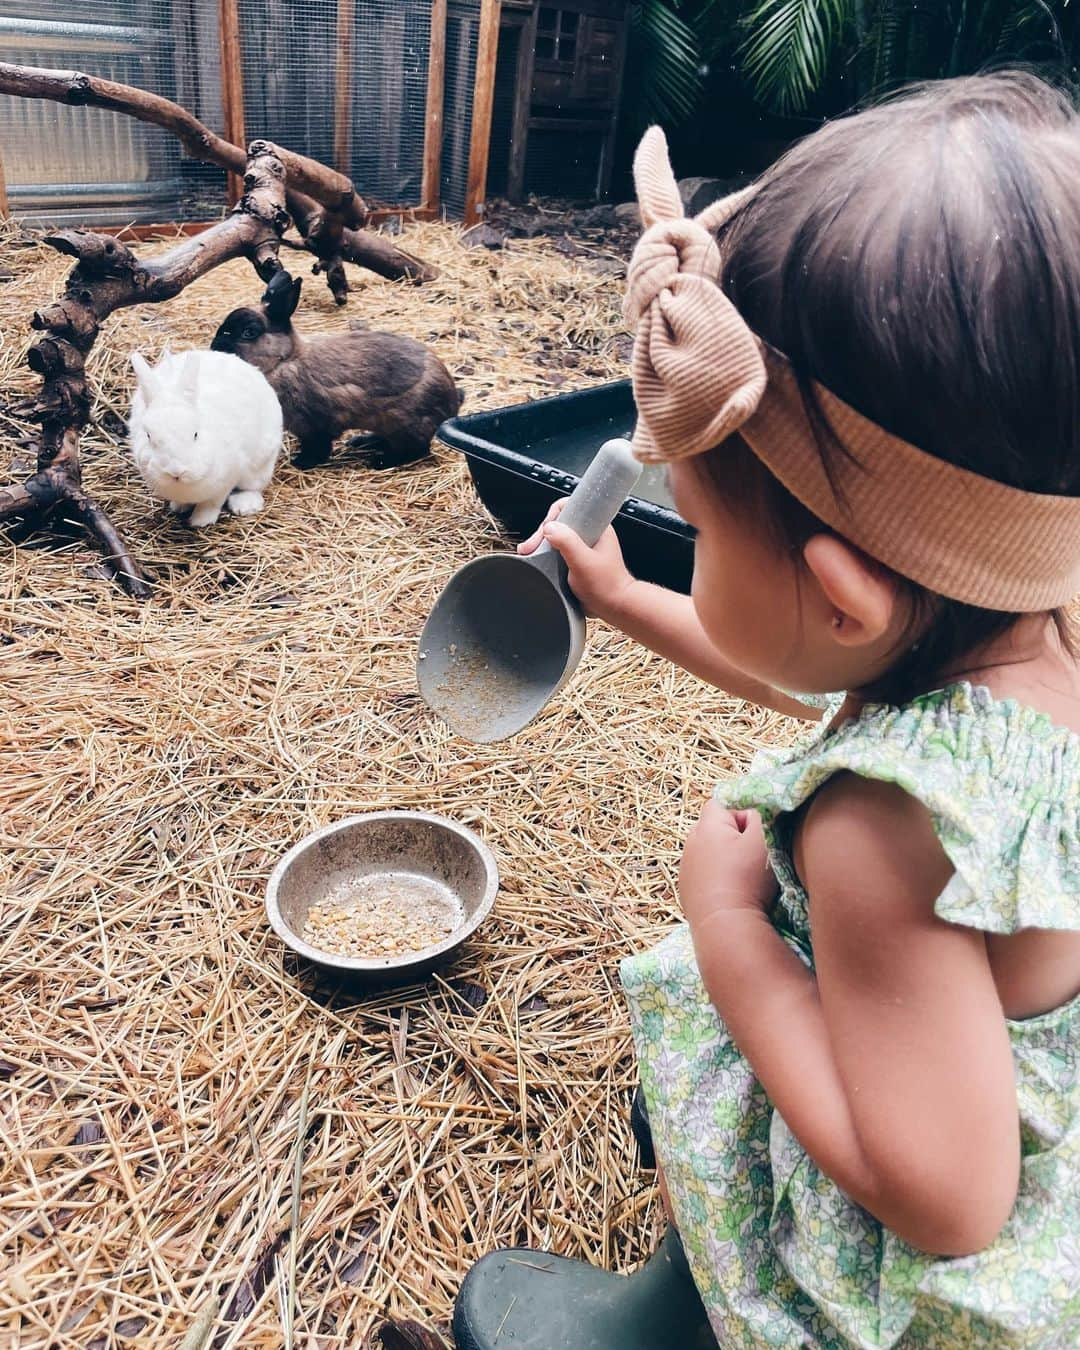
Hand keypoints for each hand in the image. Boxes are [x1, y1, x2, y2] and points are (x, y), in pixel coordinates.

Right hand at [517, 498, 634, 618]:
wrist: (614, 607)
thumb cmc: (606, 586)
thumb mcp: (583, 562)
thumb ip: (567, 542)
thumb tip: (549, 528)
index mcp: (597, 527)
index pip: (571, 507)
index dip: (554, 517)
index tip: (544, 532)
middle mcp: (590, 533)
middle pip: (560, 523)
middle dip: (542, 534)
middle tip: (529, 547)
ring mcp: (584, 546)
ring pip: (558, 537)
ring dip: (542, 544)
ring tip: (528, 553)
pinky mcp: (578, 559)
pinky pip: (559, 550)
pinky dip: (546, 555)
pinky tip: (537, 560)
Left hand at [679, 799, 777, 927]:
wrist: (726, 926)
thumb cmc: (747, 878)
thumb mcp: (764, 838)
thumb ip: (763, 813)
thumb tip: (757, 809)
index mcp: (706, 826)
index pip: (723, 803)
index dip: (744, 812)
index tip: (757, 833)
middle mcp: (690, 844)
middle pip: (715, 828)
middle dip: (735, 836)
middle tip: (754, 856)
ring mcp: (686, 870)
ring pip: (710, 853)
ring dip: (727, 859)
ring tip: (745, 877)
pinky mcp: (687, 893)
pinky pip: (705, 876)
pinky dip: (719, 879)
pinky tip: (733, 892)